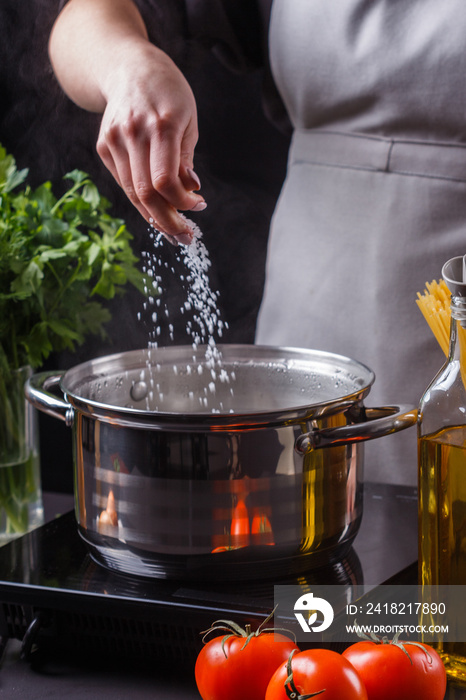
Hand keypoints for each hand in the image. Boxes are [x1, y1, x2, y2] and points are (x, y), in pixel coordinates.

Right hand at [97, 41, 205, 242]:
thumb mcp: (188, 119)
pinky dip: (142, 201)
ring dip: (155, 218)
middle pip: (147, 193)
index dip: (182, 203)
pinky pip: (125, 183)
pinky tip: (158, 209)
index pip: (166, 181)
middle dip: (168, 222)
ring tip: (174, 231)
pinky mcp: (103, 146)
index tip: (199, 208)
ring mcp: (114, 139)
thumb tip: (191, 192)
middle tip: (186, 237)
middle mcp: (133, 132)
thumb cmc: (168, 93)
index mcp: (161, 124)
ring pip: (133, 193)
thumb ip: (186, 158)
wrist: (127, 67)